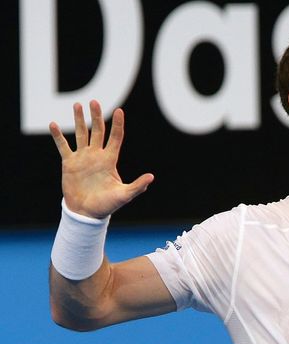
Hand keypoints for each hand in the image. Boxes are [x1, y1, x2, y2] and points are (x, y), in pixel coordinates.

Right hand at [49, 100, 153, 218]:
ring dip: (79, 120)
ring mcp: (83, 158)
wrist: (87, 213)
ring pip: (81, 134)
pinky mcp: (69, 163)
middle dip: (96, 116)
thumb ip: (137, 186)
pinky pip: (63, 146)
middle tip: (94, 101)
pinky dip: (58, 136)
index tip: (119, 110)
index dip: (118, 124)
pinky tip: (53, 124)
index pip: (116, 137)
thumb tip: (151, 177)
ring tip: (78, 105)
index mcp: (110, 160)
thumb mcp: (124, 195)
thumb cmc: (107, 205)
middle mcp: (96, 155)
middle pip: (97, 131)